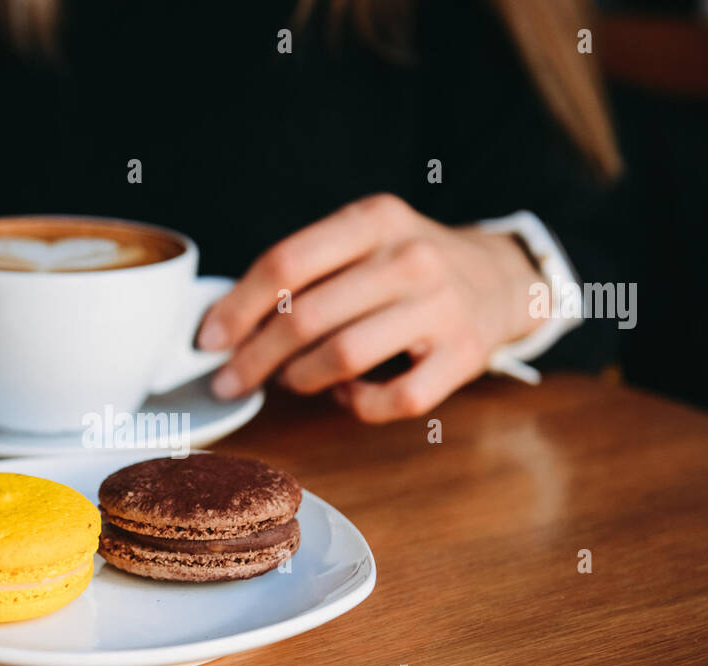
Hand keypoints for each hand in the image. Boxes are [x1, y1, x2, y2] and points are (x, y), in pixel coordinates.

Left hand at [197, 194, 543, 421]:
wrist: (500, 279)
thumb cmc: (407, 268)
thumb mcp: (362, 241)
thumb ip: (303, 272)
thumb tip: (226, 325)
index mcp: (375, 219)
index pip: (286, 263)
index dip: (237, 308)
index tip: (208, 340)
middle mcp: (411, 258)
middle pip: (306, 317)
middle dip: (254, 358)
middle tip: (229, 381)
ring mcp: (442, 308)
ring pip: (343, 357)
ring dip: (300, 379)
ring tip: (291, 380)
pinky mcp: (463, 356)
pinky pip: (391, 399)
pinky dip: (355, 404)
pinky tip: (346, 392)